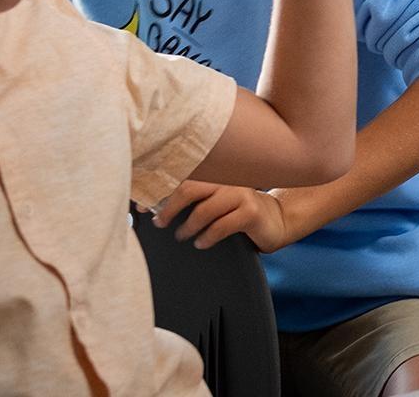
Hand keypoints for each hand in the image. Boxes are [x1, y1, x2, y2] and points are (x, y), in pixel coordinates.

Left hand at [145, 180, 295, 251]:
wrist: (275, 220)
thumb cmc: (237, 212)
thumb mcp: (215, 201)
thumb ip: (193, 198)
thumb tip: (152, 207)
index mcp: (217, 174)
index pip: (183, 176)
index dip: (159, 190)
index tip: (143, 207)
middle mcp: (229, 180)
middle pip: (191, 188)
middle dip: (170, 208)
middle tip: (160, 223)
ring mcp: (242, 195)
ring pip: (204, 209)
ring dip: (188, 227)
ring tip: (182, 236)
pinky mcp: (252, 212)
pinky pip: (221, 226)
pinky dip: (206, 237)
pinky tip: (201, 243)